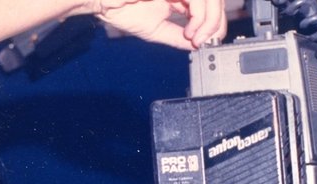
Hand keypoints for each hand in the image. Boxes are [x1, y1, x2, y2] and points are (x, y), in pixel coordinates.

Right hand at [93, 0, 225, 49]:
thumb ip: (177, 35)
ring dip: (209, 22)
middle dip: (216, 23)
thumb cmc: (119, 8)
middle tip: (206, 42)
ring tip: (196, 38)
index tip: (208, 40)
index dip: (215, 22)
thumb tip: (197, 46)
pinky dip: (200, 18)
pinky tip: (189, 31)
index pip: (209, 3)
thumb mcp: (156, 28)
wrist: (100, 0)